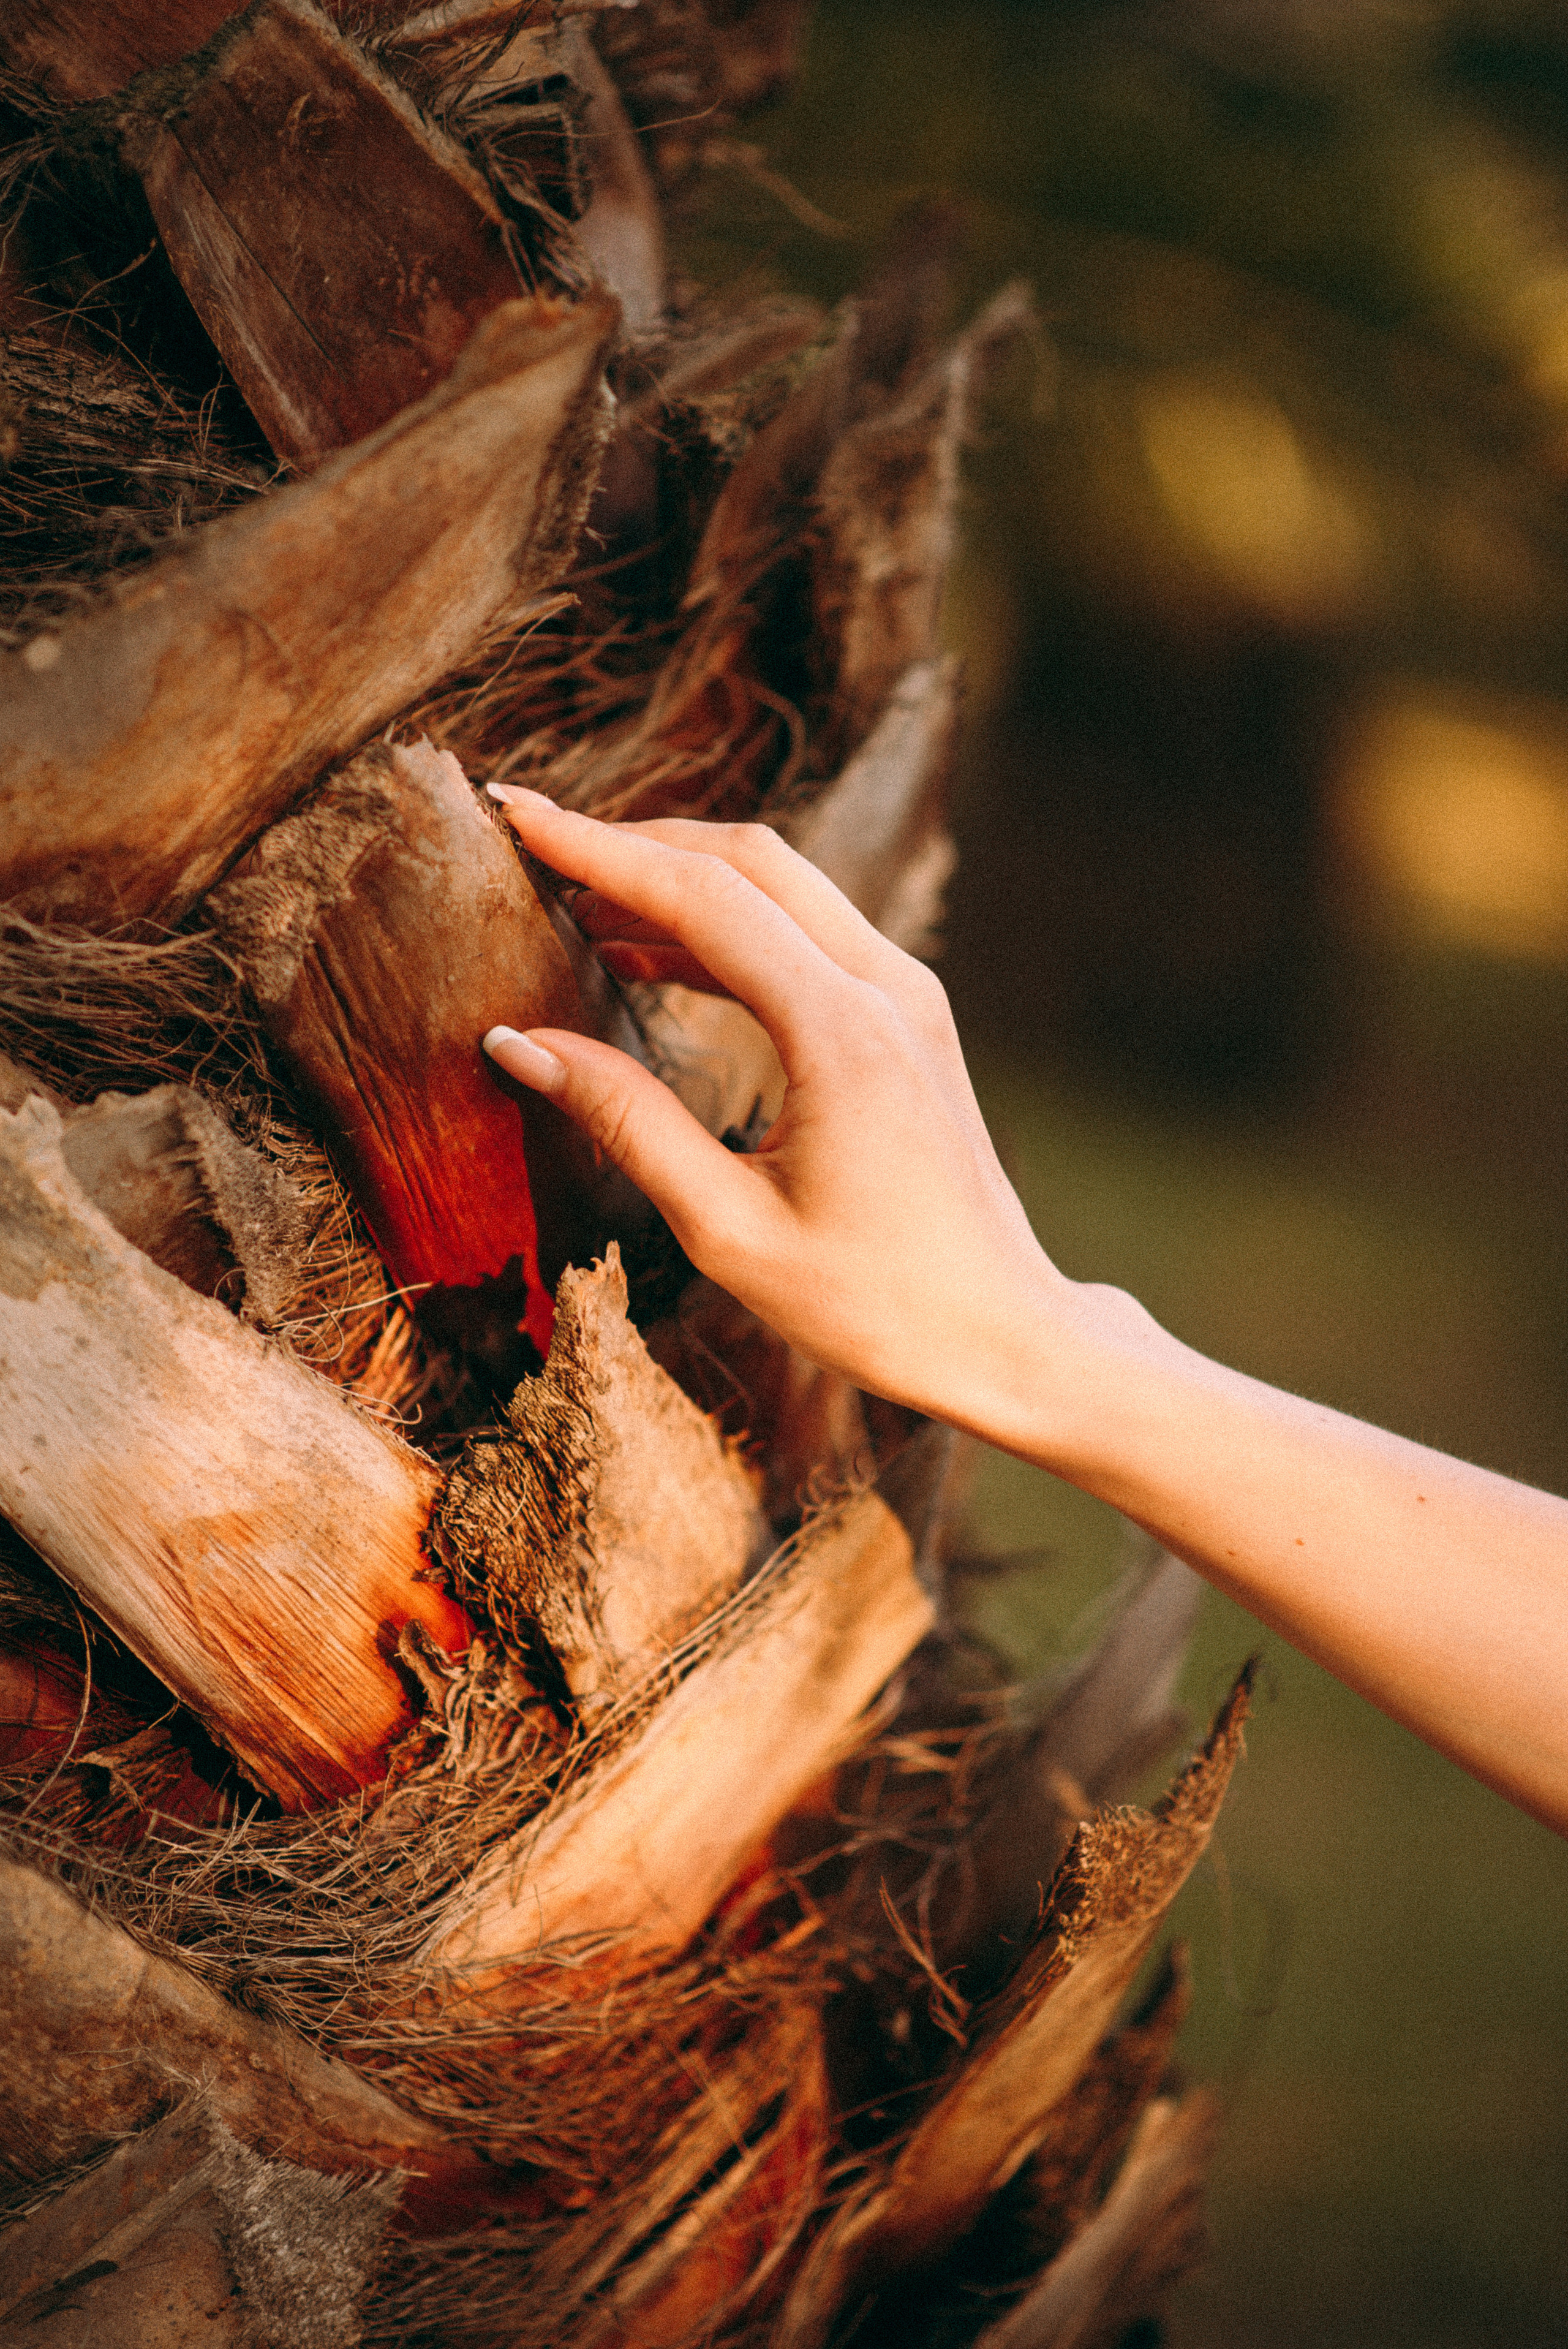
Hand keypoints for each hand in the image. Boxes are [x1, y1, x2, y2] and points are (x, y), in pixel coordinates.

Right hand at [483, 789, 1074, 1436]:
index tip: (516, 814)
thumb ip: (625, 1121)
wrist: (1003, 1332)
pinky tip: (647, 956)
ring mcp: (906, 998)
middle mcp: (886, 989)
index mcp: (842, 1031)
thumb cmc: (874, 1303)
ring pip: (780, 890)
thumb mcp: (729, 1228)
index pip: (703, 896)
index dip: (600, 849)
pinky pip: (804, 939)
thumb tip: (519, 1045)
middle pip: (748, 862)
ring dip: (678, 882)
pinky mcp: (907, 1020)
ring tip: (573, 903)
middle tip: (536, 842)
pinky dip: (723, 930)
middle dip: (636, 842)